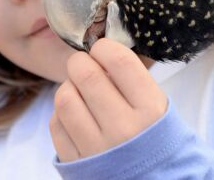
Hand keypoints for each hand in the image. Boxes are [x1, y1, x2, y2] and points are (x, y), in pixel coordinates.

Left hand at [50, 38, 167, 161]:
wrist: (152, 179)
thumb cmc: (152, 136)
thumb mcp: (157, 106)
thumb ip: (133, 79)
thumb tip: (100, 53)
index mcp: (149, 109)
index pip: (119, 61)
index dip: (104, 47)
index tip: (101, 49)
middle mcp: (123, 128)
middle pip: (86, 75)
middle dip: (80, 62)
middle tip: (83, 64)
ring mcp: (97, 147)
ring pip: (65, 98)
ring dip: (68, 87)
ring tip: (78, 90)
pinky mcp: (76, 162)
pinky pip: (56, 124)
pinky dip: (61, 113)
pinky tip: (75, 114)